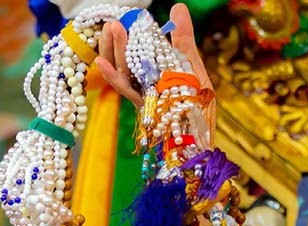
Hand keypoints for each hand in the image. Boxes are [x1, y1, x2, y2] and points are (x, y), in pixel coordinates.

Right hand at [96, 4, 215, 131]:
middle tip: (113, 23)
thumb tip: (177, 6)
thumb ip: (182, 37)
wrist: (204, 132)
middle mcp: (143, 81)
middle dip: (115, 41)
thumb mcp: (191, 63)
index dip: (124, 36)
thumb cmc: (197, 100)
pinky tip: (103, 64)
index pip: (132, 49)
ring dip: (114, 51)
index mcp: (151, 69)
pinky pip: (127, 92)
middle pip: (122, 59)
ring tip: (112, 30)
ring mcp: (142, 94)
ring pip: (122, 72)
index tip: (122, 19)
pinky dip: (114, 78)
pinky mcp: (145, 108)